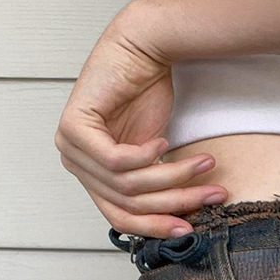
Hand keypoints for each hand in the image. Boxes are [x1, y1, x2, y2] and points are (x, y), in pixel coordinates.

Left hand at [53, 3, 227, 238]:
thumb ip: (151, 187)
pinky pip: (117, 162)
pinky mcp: (73, 129)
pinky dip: (146, 156)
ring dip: (172, 177)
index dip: (157, 226)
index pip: (122, 218)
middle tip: (209, 195)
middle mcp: (77, 165)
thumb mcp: (151, 155)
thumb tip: (180, 220)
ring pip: (128, 185)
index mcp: (92, 177)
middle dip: (176, 201)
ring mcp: (70, 148)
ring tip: (201, 164)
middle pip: (129, 203)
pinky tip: (163, 141)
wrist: (139, 51)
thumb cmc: (143, 96)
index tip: (189, 228)